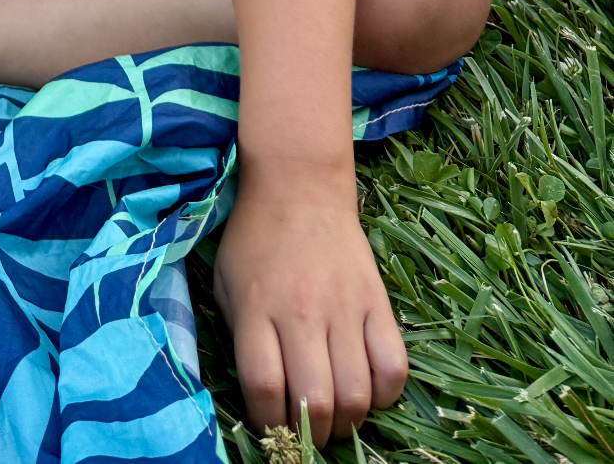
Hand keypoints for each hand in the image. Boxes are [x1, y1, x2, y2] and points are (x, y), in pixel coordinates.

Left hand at [213, 169, 406, 445]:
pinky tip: (369, 391)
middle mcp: (301, 312)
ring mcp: (343, 307)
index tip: (269, 427)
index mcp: (257, 308)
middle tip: (307, 431)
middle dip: (310, 434)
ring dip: (347, 422)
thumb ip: (238, 336)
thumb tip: (258, 394)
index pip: (263, 387)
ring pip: (357, 393)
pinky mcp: (377, 301)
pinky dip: (385, 393)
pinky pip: (394, 365)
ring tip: (336, 418)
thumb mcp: (225, 282)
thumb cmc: (255, 238)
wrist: (298, 185)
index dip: (266, 422)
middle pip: (315, 401)